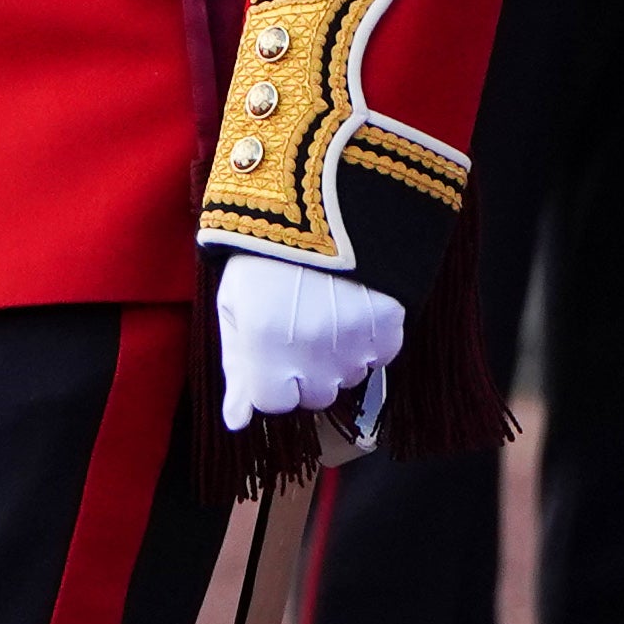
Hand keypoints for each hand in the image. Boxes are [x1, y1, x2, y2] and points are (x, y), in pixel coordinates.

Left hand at [214, 258, 402, 433]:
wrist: (321, 202)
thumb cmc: (264, 254)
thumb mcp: (234, 304)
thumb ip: (235, 367)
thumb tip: (236, 422)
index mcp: (264, 348)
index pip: (274, 403)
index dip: (271, 380)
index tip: (271, 351)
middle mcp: (311, 353)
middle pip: (316, 396)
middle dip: (307, 373)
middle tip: (300, 326)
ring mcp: (353, 341)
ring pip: (350, 377)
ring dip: (339, 356)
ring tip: (327, 309)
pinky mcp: (389, 324)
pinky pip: (381, 354)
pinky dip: (370, 338)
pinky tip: (353, 305)